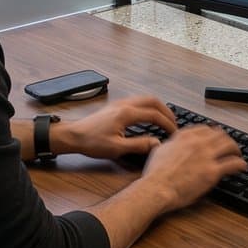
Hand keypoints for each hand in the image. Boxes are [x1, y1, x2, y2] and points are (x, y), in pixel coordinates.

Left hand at [54, 96, 176, 160]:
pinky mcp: (115, 105)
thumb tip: (157, 144)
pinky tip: (148, 116)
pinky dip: (148, 106)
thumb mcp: (117, 148)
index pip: (154, 115)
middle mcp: (125, 104)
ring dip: (158, 107)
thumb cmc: (92, 142)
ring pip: (145, 98)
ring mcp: (120, 103)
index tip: (174, 133)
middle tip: (174, 123)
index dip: (167, 124)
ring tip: (164, 119)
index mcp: (127, 113)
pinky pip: (138, 100)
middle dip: (166, 111)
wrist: (74, 136)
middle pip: (153, 100)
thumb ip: (139, 145)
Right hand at [139, 125, 246, 211]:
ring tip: (238, 154)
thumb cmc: (155, 174)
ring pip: (229, 145)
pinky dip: (240, 164)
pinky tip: (242, 166)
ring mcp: (207, 156)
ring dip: (236, 149)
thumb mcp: (159, 151)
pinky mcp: (213, 171)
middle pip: (220, 135)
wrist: (157, 188)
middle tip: (229, 146)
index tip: (215, 138)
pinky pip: (233, 163)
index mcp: (185, 136)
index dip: (212, 134)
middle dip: (227, 140)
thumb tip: (162, 144)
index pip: (205, 129)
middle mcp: (198, 142)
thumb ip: (167, 145)